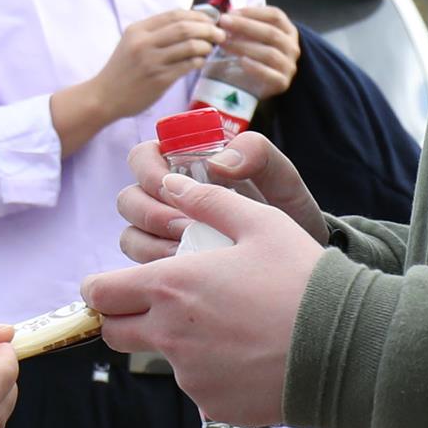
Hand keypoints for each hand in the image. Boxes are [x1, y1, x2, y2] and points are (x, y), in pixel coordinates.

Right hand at [54, 7, 223, 146]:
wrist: (104, 96)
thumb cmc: (122, 70)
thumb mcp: (132, 43)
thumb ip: (155, 33)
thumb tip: (191, 25)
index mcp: (138, 30)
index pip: (174, 15)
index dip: (197, 15)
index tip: (210, 20)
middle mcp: (144, 43)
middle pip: (185, 27)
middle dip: (208, 29)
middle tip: (220, 34)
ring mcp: (152, 61)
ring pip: (189, 46)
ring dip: (206, 46)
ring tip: (210, 49)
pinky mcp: (159, 79)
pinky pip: (187, 66)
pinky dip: (199, 61)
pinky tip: (200, 62)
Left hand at [85, 174, 319, 427]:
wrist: (347, 348)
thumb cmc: (303, 280)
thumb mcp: (261, 224)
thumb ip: (208, 202)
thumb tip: (171, 184)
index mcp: (170, 286)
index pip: (99, 294)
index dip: (101, 288)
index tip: (114, 285)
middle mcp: (169, 334)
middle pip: (113, 333)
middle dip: (123, 318)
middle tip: (157, 305)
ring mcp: (190, 375)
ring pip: (161, 358)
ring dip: (177, 343)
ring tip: (228, 327)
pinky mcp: (213, 405)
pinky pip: (198, 386)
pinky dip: (212, 372)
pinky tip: (249, 354)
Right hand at [117, 128, 327, 254]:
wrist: (299, 263)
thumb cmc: (287, 212)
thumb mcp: (281, 178)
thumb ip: (257, 153)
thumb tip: (217, 163)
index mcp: (185, 168)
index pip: (143, 157)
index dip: (148, 170)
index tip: (173, 185)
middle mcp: (166, 201)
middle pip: (128, 200)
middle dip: (151, 213)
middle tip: (185, 226)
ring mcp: (162, 237)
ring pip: (130, 235)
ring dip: (152, 244)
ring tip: (188, 251)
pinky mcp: (166, 269)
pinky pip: (142, 269)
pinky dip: (158, 270)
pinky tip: (188, 274)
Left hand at [216, 1, 302, 99]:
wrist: (256, 84)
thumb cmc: (252, 55)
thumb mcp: (251, 36)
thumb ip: (244, 24)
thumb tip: (227, 14)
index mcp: (288, 31)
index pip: (276, 15)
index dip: (253, 12)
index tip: (231, 12)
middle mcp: (292, 47)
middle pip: (271, 32)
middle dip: (244, 25)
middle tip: (223, 23)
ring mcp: (289, 65)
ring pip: (269, 53)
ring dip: (244, 46)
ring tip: (224, 43)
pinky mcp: (282, 82)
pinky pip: (270, 74)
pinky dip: (255, 67)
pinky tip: (241, 61)